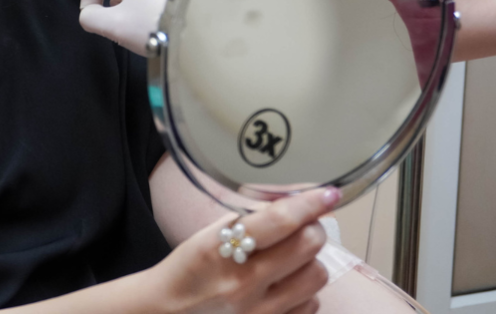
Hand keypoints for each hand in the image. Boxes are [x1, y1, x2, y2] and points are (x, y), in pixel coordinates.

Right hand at [151, 188, 338, 313]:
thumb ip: (249, 220)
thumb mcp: (208, 235)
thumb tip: (293, 202)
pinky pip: (311, 305)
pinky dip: (305, 292)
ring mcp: (258, 312)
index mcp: (221, 249)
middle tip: (304, 226)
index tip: (328, 194)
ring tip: (292, 258)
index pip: (279, 221)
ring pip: (316, 276)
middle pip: (307, 245)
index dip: (309, 203)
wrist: (167, 313)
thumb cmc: (189, 270)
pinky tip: (286, 285)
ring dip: (309, 261)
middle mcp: (242, 283)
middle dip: (312, 229)